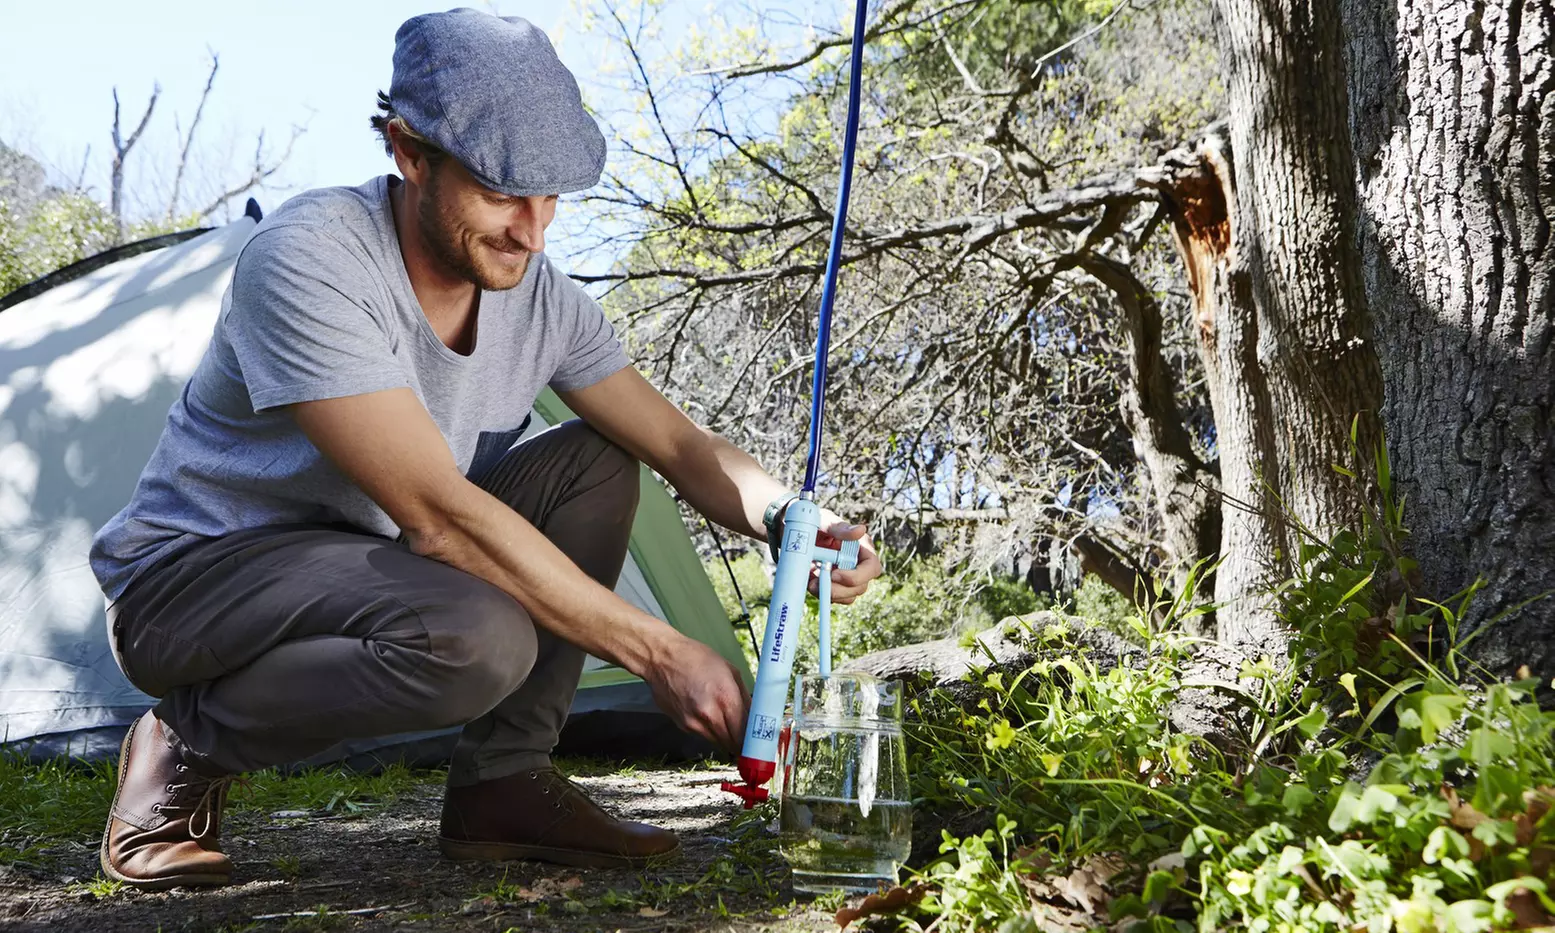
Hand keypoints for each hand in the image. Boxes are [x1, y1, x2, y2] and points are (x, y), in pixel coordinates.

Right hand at [643, 630, 750, 753]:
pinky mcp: (682, 726)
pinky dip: (708, 729)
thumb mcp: (730, 672)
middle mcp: (709, 715)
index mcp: (726, 699)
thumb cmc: (696, 659)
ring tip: (724, 718)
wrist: (662, 658)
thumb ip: (745, 698)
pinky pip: (702, 735)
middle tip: (747, 737)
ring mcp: (693, 723)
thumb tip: (755, 717)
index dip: (753, 743)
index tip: (757, 744)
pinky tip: (705, 712)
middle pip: (732, 743)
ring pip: (718, 742)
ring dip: (725, 736)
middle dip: (741, 742)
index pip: (745, 735)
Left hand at [809, 512, 882, 604]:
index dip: (857, 575)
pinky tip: (810, 583)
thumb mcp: (824, 521)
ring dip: (830, 594)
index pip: (872, 566)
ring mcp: (846, 577)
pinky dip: (822, 594)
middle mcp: (858, 564)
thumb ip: (839, 527)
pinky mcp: (834, 585)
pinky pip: (834, 598)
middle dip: (840, 590)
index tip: (834, 575)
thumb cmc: (815, 522)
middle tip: (817, 584)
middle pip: (861, 586)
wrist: (796, 533)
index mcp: (862, 547)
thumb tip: (860, 530)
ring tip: (811, 583)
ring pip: (848, 596)